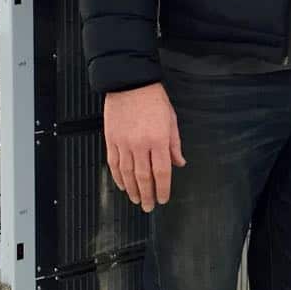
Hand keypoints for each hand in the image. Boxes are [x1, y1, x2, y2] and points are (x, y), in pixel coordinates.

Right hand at [103, 83, 185, 211]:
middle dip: (148, 195)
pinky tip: (122, 185)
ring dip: (132, 190)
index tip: (163, 198)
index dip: (163, 189)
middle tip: (149, 206)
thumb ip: (175, 144)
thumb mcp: (171, 120)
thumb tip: (179, 163)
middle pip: (144, 177)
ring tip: (137, 200)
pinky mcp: (111, 140)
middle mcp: (141, 145)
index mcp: (159, 140)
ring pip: (127, 174)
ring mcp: (124, 143)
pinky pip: (114, 164)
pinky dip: (118, 177)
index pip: (162, 172)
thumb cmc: (153, 99)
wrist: (130, 83)